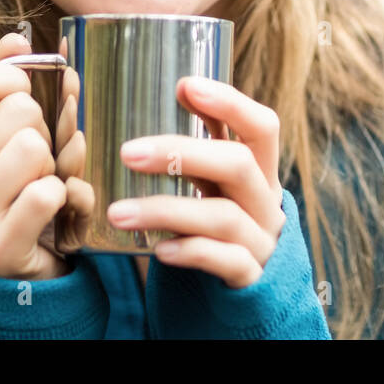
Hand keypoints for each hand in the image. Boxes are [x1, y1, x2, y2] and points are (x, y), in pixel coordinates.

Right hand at [0, 32, 91, 280]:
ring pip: (35, 149)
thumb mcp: (3, 136)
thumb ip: (6, 85)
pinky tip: (59, 209)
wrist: (20, 273)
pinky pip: (48, 193)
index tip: (26, 96)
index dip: (13, 77)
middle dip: (45, 128)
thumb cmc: (16, 189)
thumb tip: (15, 40)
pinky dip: (68, 197)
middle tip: (41, 157)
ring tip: (47, 182)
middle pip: (18, 111)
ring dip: (57, 164)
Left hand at [106, 77, 285, 287]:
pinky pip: (226, 262)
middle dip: (181, 153)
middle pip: (238, 165)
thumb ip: (195, 151)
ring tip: (117, 213)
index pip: (262, 127)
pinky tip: (159, 250)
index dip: (230, 103)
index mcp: (260, 171)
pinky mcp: (251, 280)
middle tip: (127, 152)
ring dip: (166, 210)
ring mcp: (262, 242)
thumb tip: (147, 101)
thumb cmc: (213, 227)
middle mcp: (267, 202)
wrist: (236, 298)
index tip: (185, 85)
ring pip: (223, 217)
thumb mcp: (212, 186)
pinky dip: (192, 251)